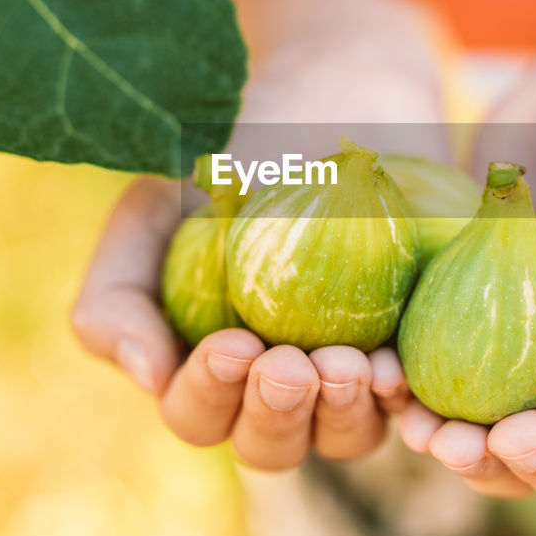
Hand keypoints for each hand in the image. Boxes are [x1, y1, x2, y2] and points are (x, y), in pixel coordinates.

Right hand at [71, 13, 447, 469]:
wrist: (336, 90)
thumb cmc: (234, 153)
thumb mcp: (156, 208)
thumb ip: (119, 290)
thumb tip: (149, 375)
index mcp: (210, 363)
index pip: (199, 413)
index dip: (210, 396)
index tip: (232, 345)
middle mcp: (279, 382)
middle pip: (271, 444)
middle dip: (276, 416)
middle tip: (291, 364)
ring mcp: (351, 370)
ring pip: (345, 436)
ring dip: (342, 416)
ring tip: (349, 365)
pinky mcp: (416, 344)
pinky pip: (414, 398)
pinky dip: (403, 396)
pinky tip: (397, 367)